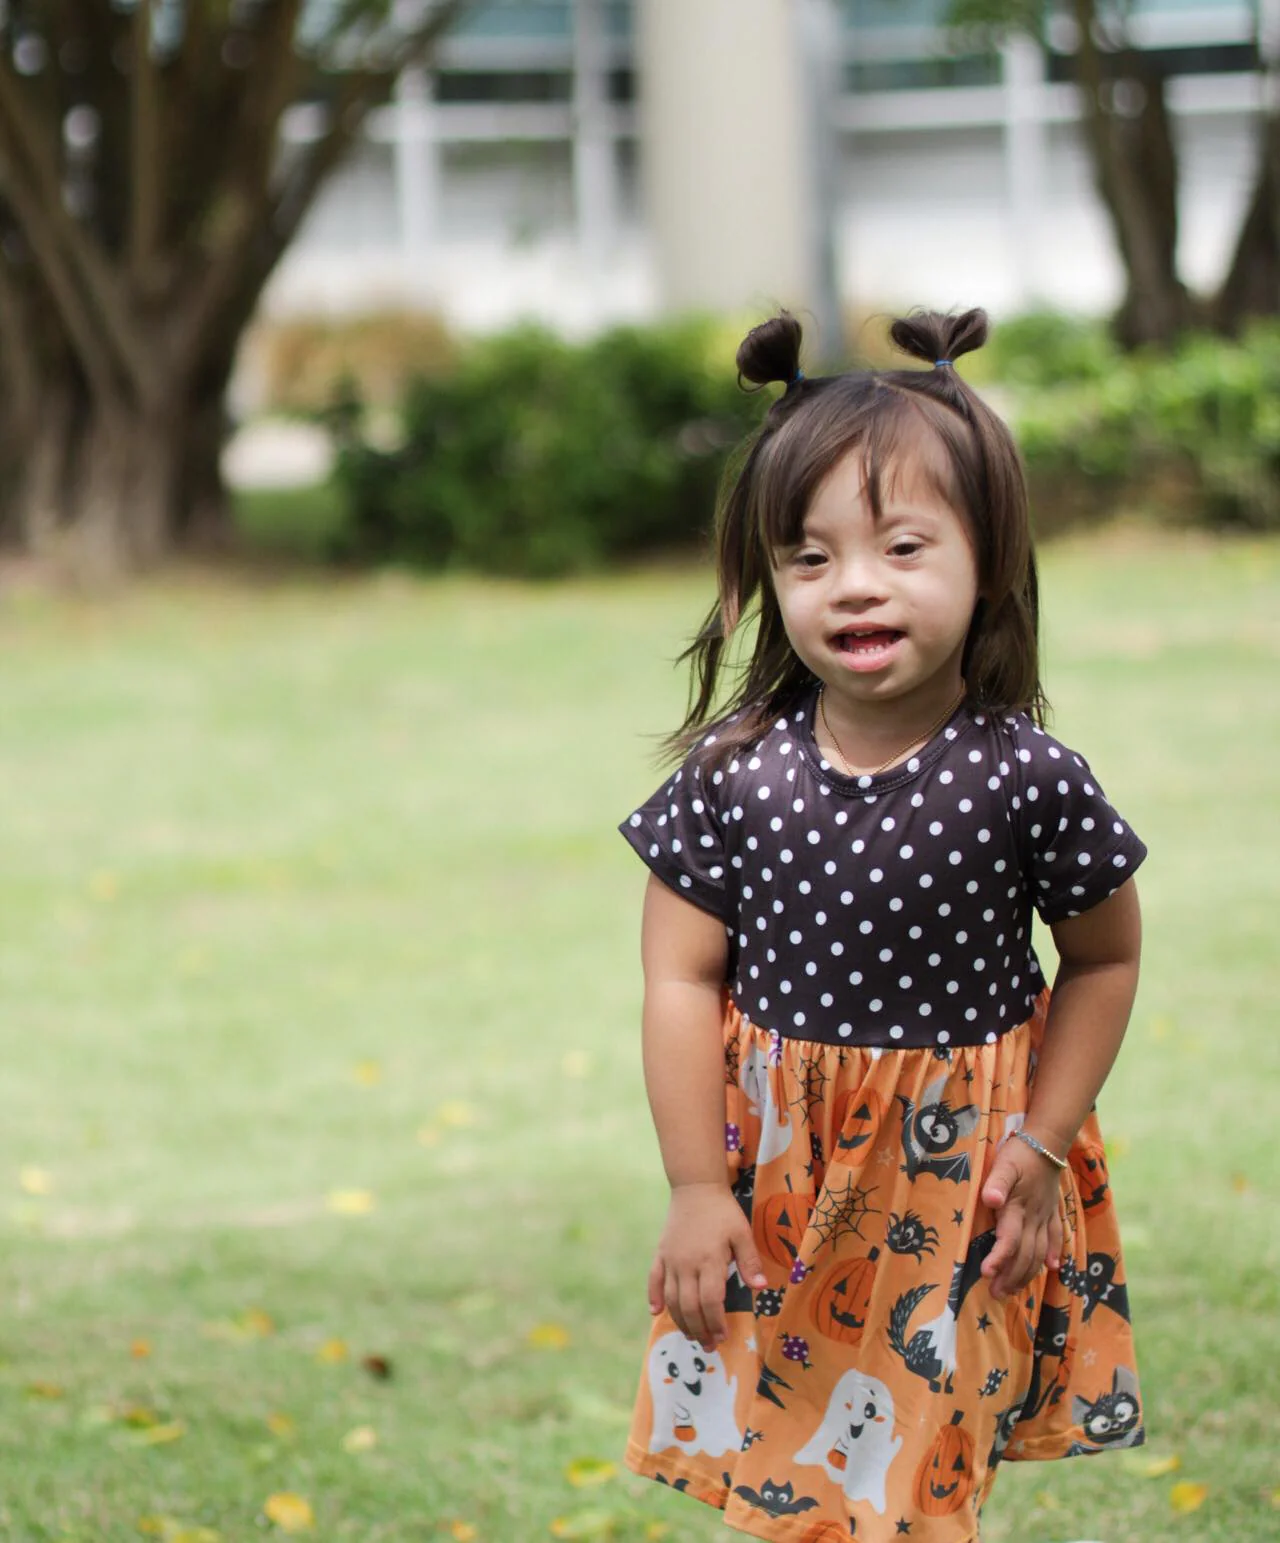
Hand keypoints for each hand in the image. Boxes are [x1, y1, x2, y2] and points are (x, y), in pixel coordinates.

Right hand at [647, 1181, 767, 1351]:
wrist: (696, 1188)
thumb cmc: (723, 1212)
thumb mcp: (742, 1233)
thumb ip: (749, 1261)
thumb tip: (760, 1287)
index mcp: (709, 1260)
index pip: (711, 1300)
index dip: (716, 1322)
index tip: (724, 1336)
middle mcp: (686, 1264)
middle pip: (690, 1306)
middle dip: (700, 1330)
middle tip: (709, 1345)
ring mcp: (671, 1260)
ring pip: (671, 1299)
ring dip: (681, 1321)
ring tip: (692, 1336)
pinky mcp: (660, 1254)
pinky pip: (654, 1280)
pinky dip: (654, 1297)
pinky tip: (656, 1313)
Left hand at [980, 1135, 1065, 1301]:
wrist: (1048, 1141)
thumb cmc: (1020, 1152)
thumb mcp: (1003, 1163)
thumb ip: (996, 1182)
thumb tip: (989, 1199)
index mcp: (1019, 1208)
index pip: (1010, 1240)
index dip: (1000, 1259)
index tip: (987, 1273)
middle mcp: (1034, 1217)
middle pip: (1025, 1254)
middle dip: (1011, 1276)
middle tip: (996, 1294)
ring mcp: (1046, 1216)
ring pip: (1040, 1252)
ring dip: (1028, 1273)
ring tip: (1014, 1289)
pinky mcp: (1053, 1211)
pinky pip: (1056, 1237)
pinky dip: (1054, 1253)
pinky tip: (1052, 1267)